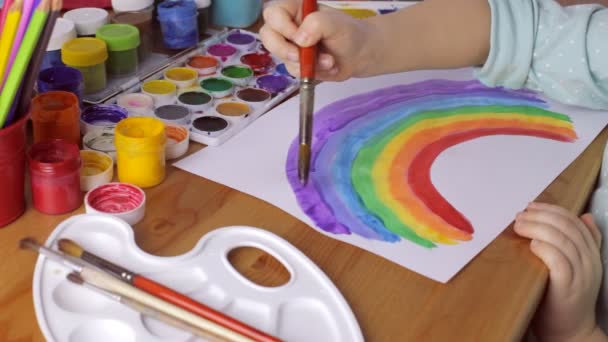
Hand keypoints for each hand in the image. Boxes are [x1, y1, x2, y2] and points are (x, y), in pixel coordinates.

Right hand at [259, 0, 376, 80]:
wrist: (360, 54)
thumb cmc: (348, 33)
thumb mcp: (335, 23)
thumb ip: (317, 24)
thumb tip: (299, 40)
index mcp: (295, 9)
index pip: (273, 13)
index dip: (281, 26)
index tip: (299, 37)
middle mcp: (289, 26)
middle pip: (267, 35)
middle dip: (283, 48)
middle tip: (299, 55)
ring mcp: (291, 46)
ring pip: (281, 57)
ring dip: (304, 62)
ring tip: (328, 60)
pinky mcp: (296, 63)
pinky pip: (294, 71)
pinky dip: (311, 71)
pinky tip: (328, 66)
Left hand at [514, 202, 605, 341]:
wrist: (569, 331)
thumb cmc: (563, 296)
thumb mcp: (574, 266)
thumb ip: (578, 243)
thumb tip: (584, 216)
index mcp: (591, 253)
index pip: (575, 222)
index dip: (552, 210)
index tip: (531, 206)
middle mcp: (589, 261)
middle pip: (567, 227)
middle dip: (541, 216)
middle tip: (520, 214)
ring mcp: (581, 274)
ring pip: (562, 240)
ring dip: (537, 228)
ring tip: (519, 225)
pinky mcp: (568, 286)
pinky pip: (558, 260)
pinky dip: (544, 248)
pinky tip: (531, 244)